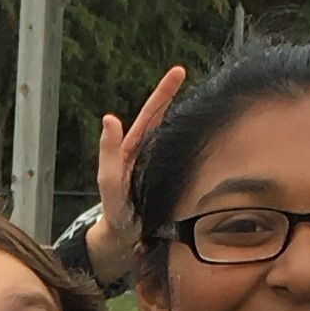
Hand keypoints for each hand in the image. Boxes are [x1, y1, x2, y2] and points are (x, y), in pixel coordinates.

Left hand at [90, 63, 185, 284]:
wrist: (123, 240)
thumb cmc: (115, 214)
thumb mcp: (110, 183)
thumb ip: (109, 154)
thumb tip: (109, 118)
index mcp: (133, 149)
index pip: (150, 114)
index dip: (163, 93)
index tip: (178, 71)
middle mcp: (144, 152)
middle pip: (160, 117)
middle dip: (171, 93)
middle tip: (183, 71)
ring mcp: (154, 163)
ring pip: (169, 133)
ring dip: (182, 115)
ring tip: (198, 98)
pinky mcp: (165, 176)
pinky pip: (176, 153)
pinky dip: (186, 140)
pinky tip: (200, 135)